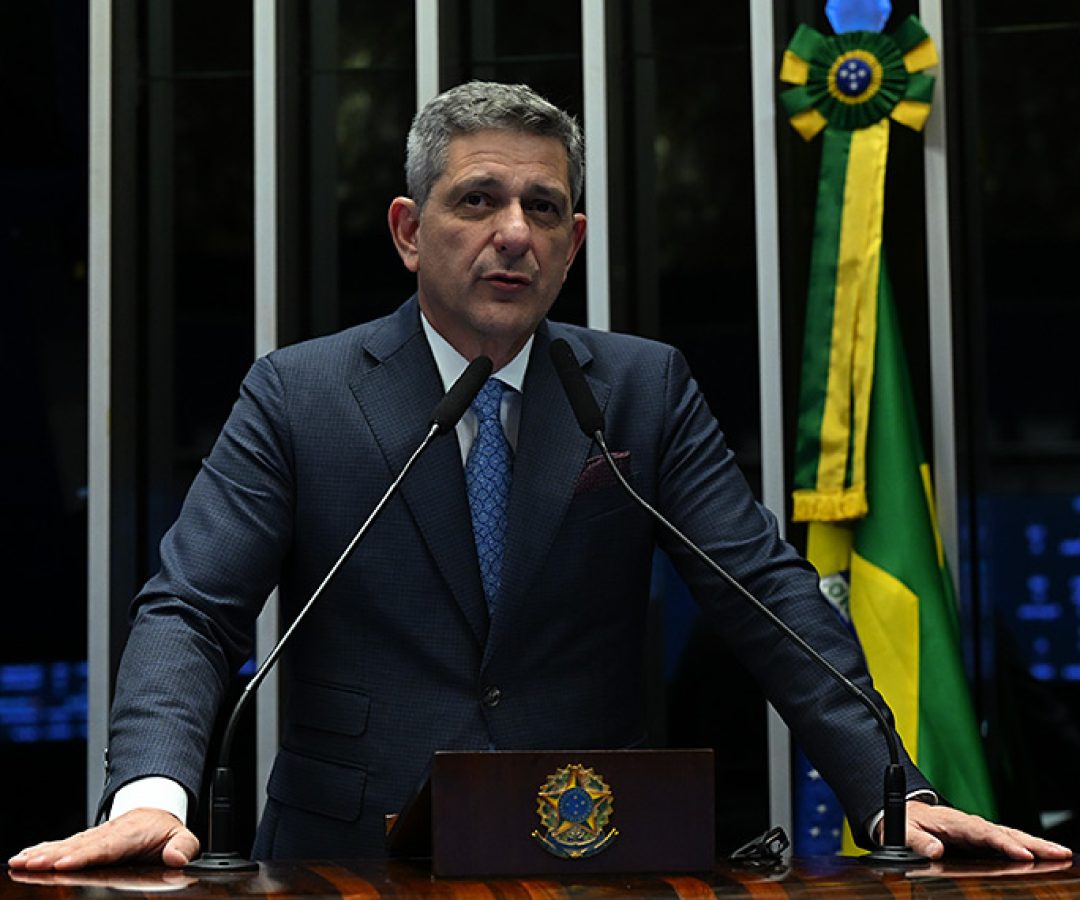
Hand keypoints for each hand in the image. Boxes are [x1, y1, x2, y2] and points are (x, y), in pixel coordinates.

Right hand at [7, 808, 198, 869]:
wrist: (156, 812)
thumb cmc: (165, 829)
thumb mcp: (183, 836)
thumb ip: (183, 847)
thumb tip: (177, 858)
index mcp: (130, 835)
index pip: (106, 848)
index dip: (85, 856)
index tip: (65, 862)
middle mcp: (108, 834)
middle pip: (78, 846)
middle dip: (54, 855)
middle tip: (32, 863)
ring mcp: (94, 837)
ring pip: (66, 845)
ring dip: (43, 853)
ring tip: (22, 860)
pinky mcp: (84, 841)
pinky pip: (61, 845)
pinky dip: (42, 849)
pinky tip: (24, 856)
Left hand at [903, 801, 1073, 860]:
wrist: (904, 813)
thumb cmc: (905, 821)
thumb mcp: (903, 830)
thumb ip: (917, 840)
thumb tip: (935, 850)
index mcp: (954, 821)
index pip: (982, 833)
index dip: (1003, 844)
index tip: (1022, 855)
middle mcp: (971, 824)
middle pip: (1005, 833)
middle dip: (1033, 843)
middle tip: (1059, 853)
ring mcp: (979, 831)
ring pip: (1012, 837)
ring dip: (1036, 845)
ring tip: (1061, 854)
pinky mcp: (983, 839)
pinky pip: (1008, 842)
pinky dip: (1028, 848)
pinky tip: (1044, 856)